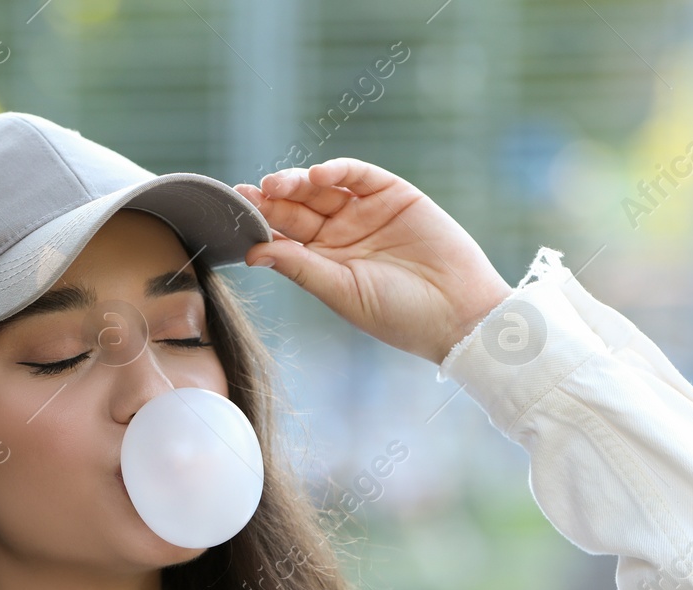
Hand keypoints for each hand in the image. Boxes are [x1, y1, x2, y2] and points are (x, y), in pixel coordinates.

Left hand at [232, 159, 512, 365]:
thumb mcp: (341, 292)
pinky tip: (318, 175)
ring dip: (297, 182)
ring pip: (322, 188)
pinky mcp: (393, 194)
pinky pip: (358, 175)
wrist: (458, 312)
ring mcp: (366, 212)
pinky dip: (337, 170)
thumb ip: (300, 267)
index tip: (234, 214)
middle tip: (248, 195)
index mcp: (324, 263)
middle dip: (271, 199)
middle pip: (297, 208)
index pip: (284, 236)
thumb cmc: (398, 315)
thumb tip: (252, 252)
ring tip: (276, 185)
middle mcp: (342, 235)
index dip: (259, 223)